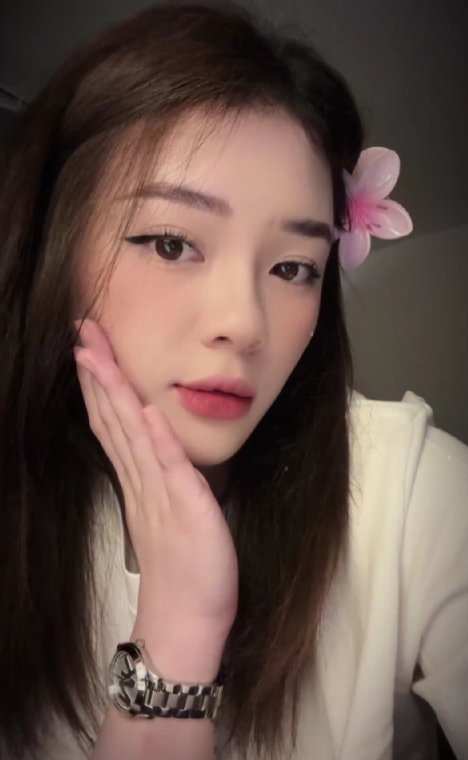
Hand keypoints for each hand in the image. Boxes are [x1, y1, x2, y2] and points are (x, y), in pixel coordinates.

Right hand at [73, 318, 238, 644]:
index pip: (113, 422)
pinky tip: (142, 408)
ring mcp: (160, 492)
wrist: (186, 620)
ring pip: (130, 433)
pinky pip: (167, 465)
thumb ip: (157, 477)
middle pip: (113, 417)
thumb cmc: (181, 568)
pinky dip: (155, 436)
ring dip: (114, 392)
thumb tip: (152, 445)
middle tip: (81, 334)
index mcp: (138, 479)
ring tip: (95, 355)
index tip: (88, 349)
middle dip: (98, 373)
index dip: (100, 383)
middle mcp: (142, 480)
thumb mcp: (165, 513)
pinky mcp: (185, 506)